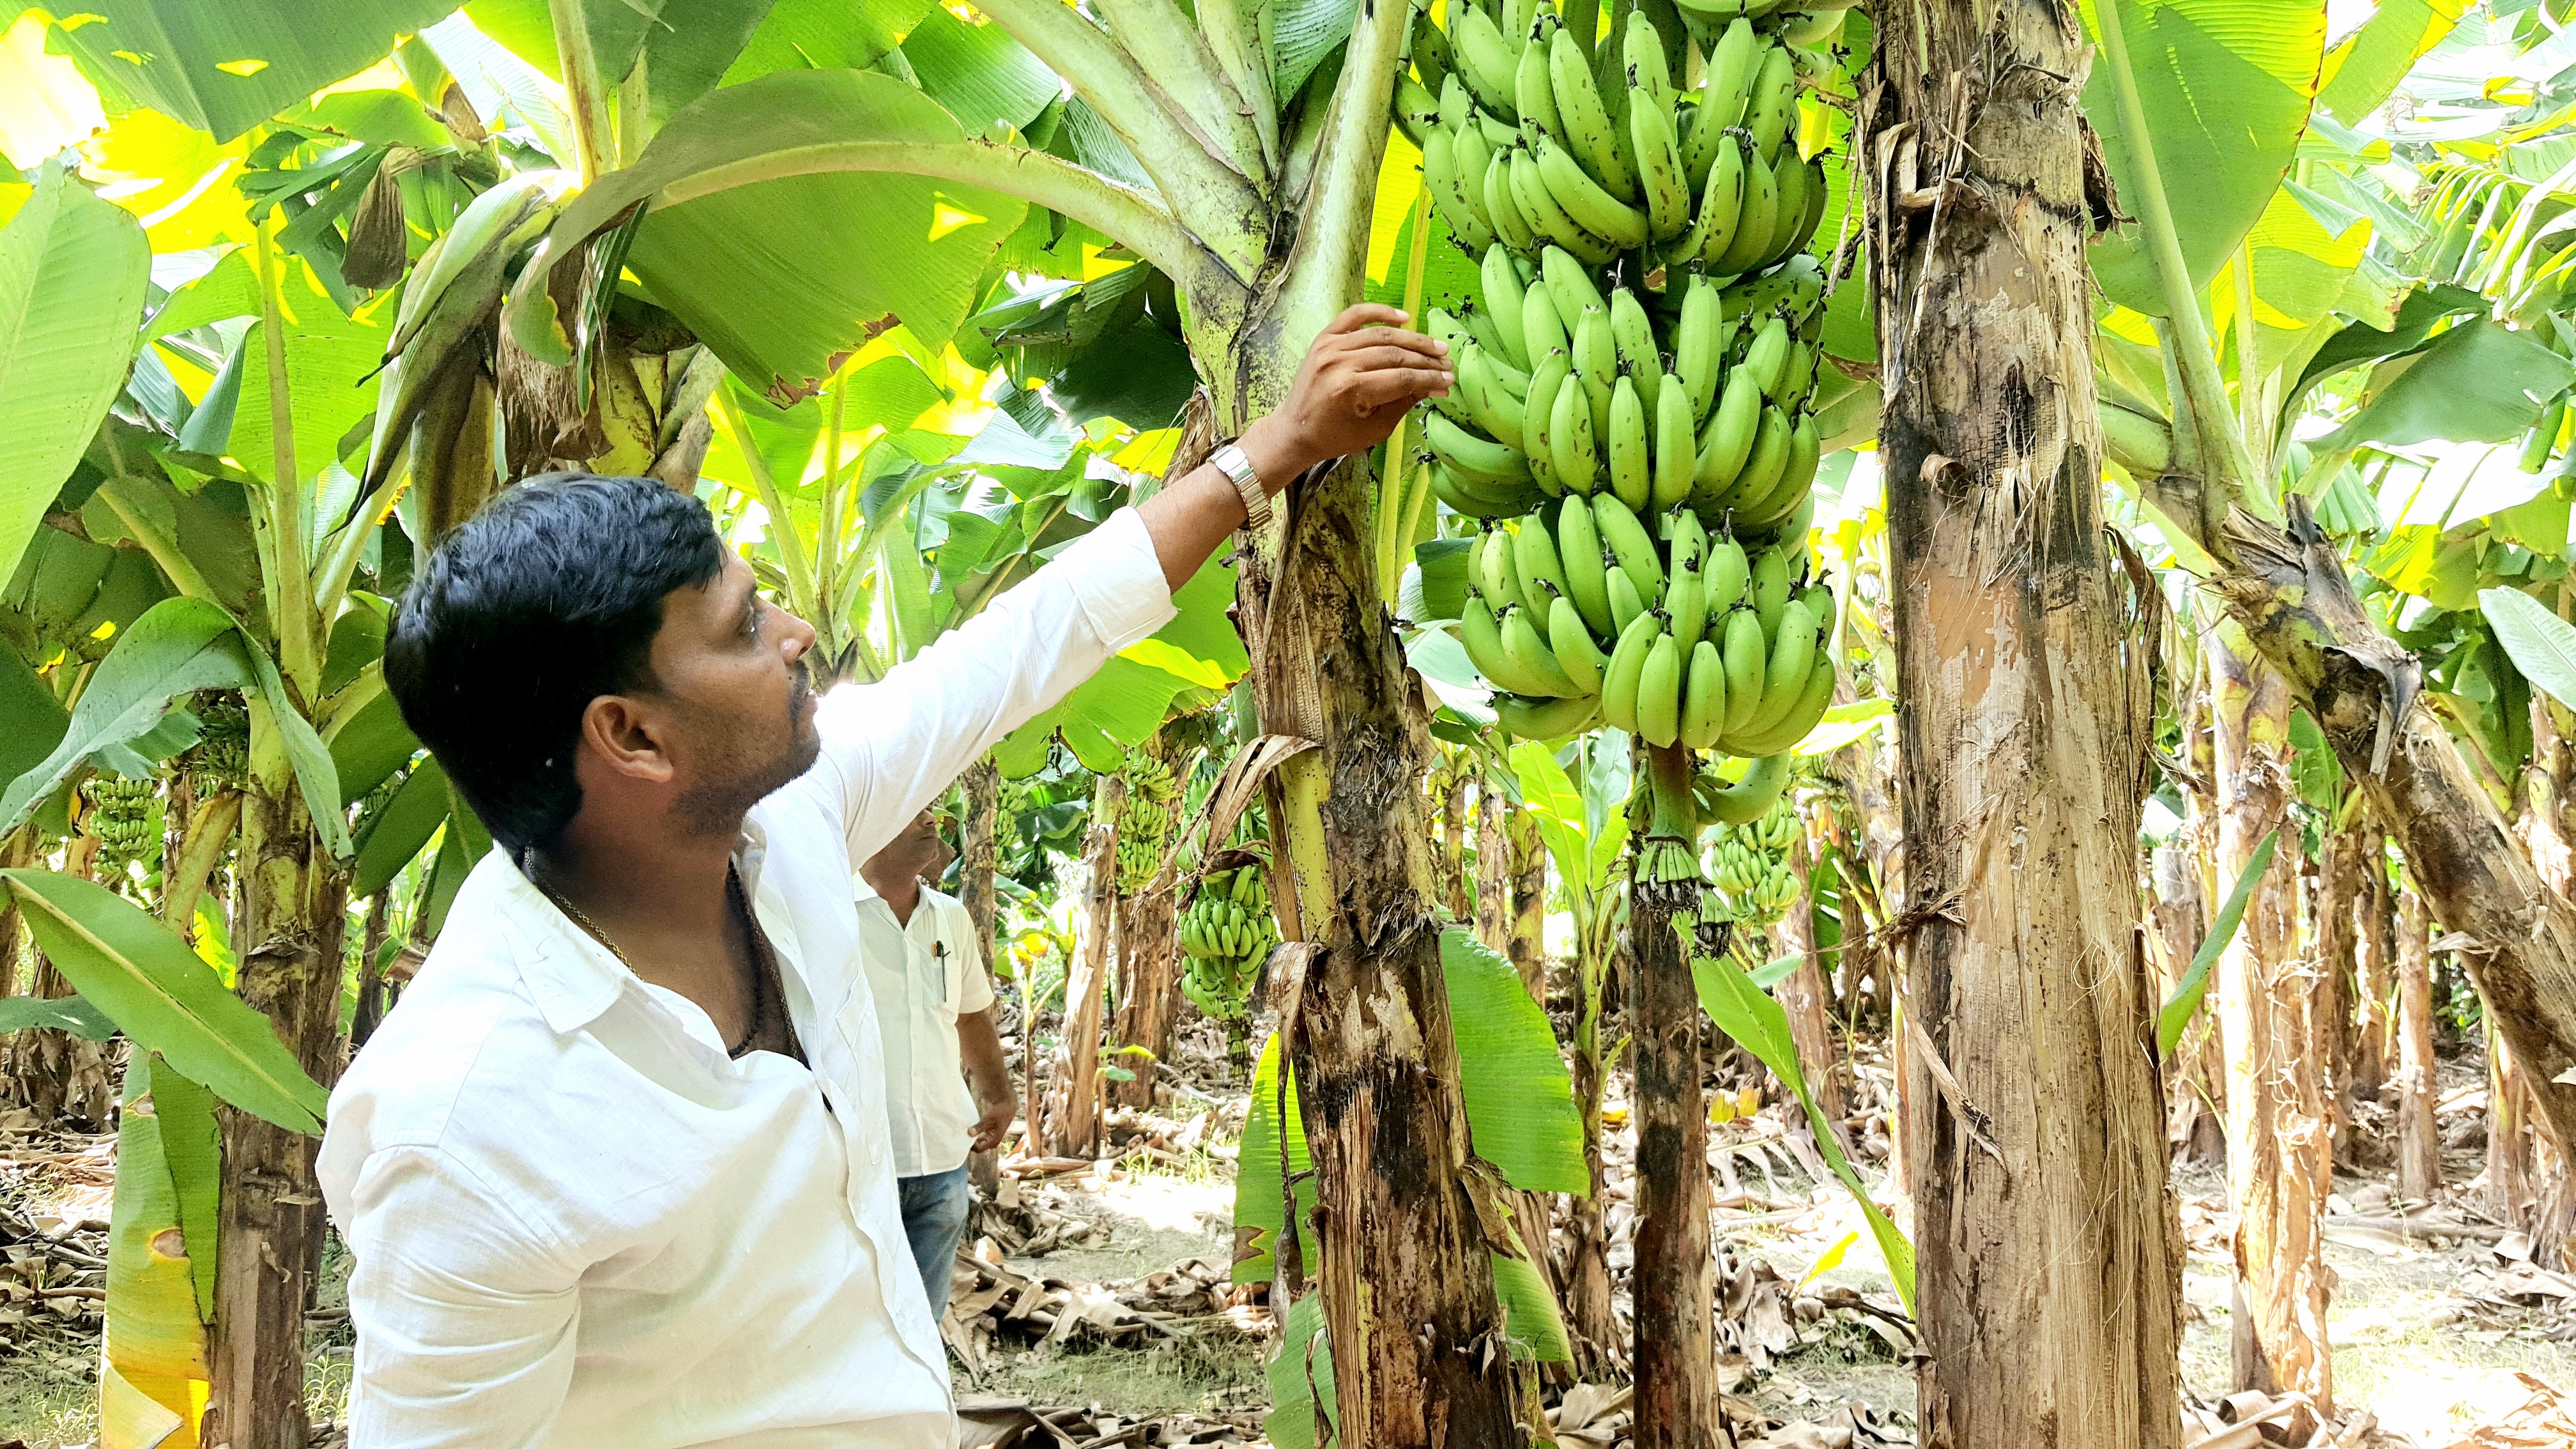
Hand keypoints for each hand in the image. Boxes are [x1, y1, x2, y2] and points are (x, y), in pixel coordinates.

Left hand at [970, 1093, 1014, 1153]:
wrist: (1008, 1106)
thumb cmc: (1000, 1112)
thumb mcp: (989, 1118)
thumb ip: (979, 1126)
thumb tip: (969, 1133)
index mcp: (995, 1140)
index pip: (980, 1148)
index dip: (972, 1144)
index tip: (967, 1136)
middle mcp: (994, 1141)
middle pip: (980, 1147)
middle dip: (973, 1143)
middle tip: (966, 1135)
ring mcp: (993, 1138)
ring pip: (981, 1143)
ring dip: (975, 1139)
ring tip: (969, 1132)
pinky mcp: (992, 1134)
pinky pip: (983, 1139)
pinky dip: (978, 1136)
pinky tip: (974, 1130)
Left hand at [1239, 305, 1452, 484]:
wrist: (1294, 430)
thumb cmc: (1335, 436)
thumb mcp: (1375, 429)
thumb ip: (1405, 402)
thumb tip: (1436, 384)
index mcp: (1350, 389)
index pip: (1401, 378)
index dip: (1429, 379)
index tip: (1448, 381)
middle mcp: (1339, 362)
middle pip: (1394, 355)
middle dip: (1426, 360)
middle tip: (1447, 364)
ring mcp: (1329, 346)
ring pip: (1381, 335)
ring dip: (1413, 339)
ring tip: (1436, 346)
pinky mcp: (1324, 338)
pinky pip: (1355, 316)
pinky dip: (1380, 312)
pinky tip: (1404, 318)